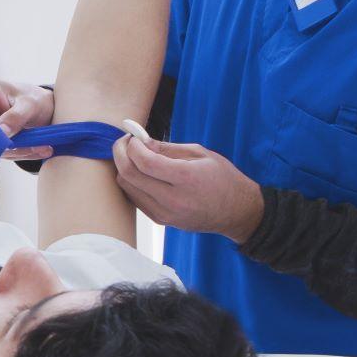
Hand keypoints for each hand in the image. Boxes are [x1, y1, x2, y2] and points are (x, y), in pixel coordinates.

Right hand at [0, 78, 55, 160]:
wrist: (40, 108)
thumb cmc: (34, 99)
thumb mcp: (30, 105)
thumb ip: (15, 118)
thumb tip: (0, 134)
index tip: (2, 141)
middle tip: (15, 146)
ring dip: (1, 151)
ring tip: (29, 149)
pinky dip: (6, 154)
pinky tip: (25, 150)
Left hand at [113, 132, 264, 242]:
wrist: (236, 212)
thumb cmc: (222, 178)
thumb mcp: (201, 154)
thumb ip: (167, 148)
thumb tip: (140, 141)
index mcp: (185, 178)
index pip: (143, 161)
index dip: (132, 145)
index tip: (134, 136)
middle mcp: (172, 199)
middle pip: (128, 175)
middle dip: (120, 153)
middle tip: (127, 142)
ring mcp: (165, 213)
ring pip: (127, 187)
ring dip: (124, 167)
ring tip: (135, 155)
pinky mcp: (161, 220)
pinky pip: (134, 198)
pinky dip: (131, 182)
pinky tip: (141, 172)